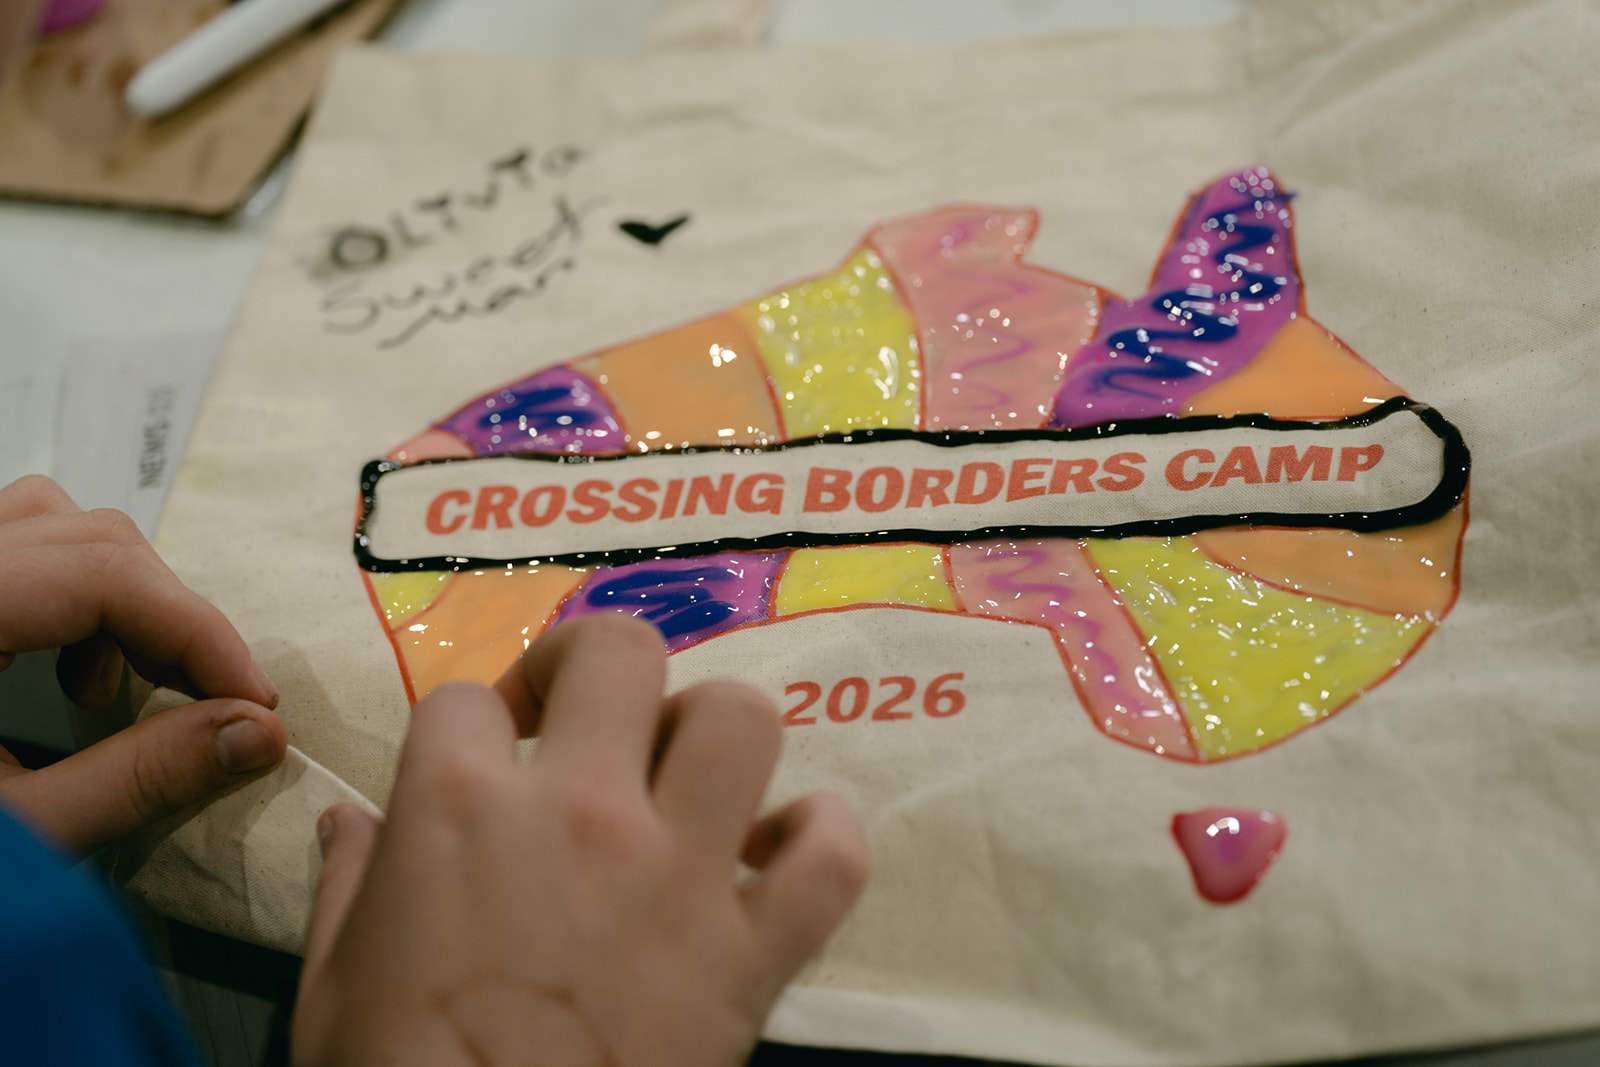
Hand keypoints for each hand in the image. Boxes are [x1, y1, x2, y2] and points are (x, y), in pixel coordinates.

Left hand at [0, 475, 285, 851]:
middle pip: (93, 536)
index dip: (199, 634)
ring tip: (120, 686)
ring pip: (53, 520)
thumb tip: (260, 737)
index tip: (256, 706)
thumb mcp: (19, 833)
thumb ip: (133, 781)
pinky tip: (65, 674)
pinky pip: (18, 541)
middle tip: (212, 702)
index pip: (104, 575)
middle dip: (171, 619)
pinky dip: (68, 588)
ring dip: (118, 593)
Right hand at [295, 613, 866, 1066]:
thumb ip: (348, 883)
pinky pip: (831, 856)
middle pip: (619, 650)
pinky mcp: (755, 952)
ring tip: (684, 782)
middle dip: (593, 665)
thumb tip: (352, 818)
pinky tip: (780, 857)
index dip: (466, 728)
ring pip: (741, 718)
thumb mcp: (331, 989)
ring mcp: (680, 874)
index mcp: (457, 809)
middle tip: (580, 721)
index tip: (470, 770)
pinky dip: (820, 840)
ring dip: (713, 735)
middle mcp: (580, 810)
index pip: (463, 699)